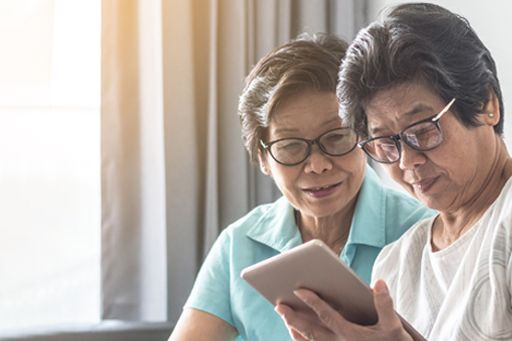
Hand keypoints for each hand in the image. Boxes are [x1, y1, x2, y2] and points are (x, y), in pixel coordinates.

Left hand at [275, 280, 412, 340]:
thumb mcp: (394, 327)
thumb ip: (384, 304)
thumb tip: (378, 282)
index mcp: (351, 335)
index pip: (326, 316)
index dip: (312, 302)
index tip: (298, 290)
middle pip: (310, 330)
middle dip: (293, 318)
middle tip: (279, 305)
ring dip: (295, 329)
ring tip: (284, 317)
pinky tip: (296, 333)